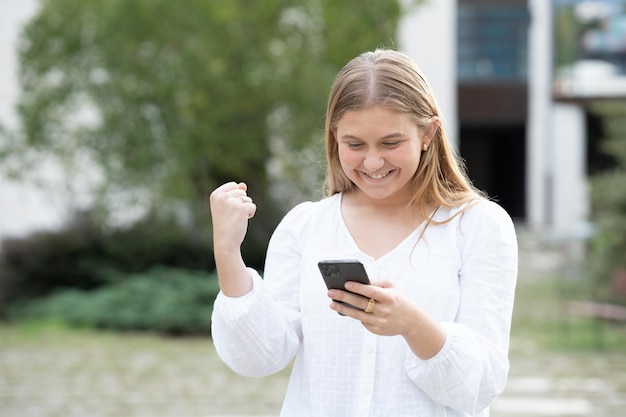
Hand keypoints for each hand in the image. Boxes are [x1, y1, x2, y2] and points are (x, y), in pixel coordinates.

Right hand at [209, 182, 256, 252]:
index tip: (228, 209)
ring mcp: (231, 202)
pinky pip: (252, 206)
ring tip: (236, 218)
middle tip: (232, 215)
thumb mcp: (227, 207)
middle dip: (241, 203)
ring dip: (246, 208)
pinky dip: (250, 213)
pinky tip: (242, 221)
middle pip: (242, 192)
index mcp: (215, 195)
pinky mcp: (241, 208)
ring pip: (248, 199)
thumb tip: (243, 184)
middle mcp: (222, 197)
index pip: (233, 185)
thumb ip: (234, 193)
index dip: (235, 197)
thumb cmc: (225, 224)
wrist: (225, 241)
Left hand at [328, 280, 446, 358]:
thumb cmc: (398, 299)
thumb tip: (358, 282)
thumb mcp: (392, 287)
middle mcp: (385, 311)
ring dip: (343, 309)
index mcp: (389, 298)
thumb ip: (376, 283)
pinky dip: (354, 315)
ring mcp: (381, 322)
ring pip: (358, 315)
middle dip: (344, 297)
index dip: (358, 288)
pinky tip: (344, 309)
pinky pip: (362, 322)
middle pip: (361, 303)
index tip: (346, 283)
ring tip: (331, 303)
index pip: (371, 292)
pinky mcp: (377, 331)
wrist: (412, 322)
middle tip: (330, 292)